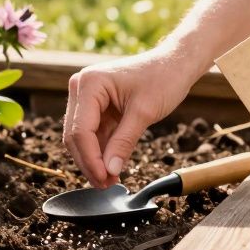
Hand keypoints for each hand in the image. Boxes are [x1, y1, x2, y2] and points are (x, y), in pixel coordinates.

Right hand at [63, 47, 196, 187]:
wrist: (174, 64)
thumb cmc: (162, 79)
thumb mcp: (144, 112)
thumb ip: (124, 142)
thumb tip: (109, 170)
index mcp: (90, 84)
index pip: (80, 130)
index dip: (90, 159)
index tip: (104, 178)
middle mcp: (82, 88)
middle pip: (75, 135)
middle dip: (90, 162)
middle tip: (106, 185)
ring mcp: (87, 97)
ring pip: (82, 138)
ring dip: (94, 160)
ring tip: (111, 180)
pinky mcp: (96, 106)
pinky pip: (93, 134)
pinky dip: (101, 152)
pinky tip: (112, 168)